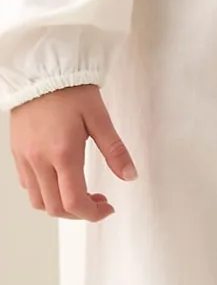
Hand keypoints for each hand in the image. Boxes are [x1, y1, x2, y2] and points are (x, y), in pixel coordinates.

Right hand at [9, 84, 137, 221]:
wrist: (43, 71)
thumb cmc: (72, 90)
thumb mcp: (100, 117)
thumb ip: (115, 150)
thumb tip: (130, 175)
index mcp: (63, 153)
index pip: (73, 201)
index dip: (92, 213)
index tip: (107, 208)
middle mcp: (40, 161)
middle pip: (55, 208)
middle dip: (79, 213)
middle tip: (99, 201)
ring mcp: (26, 159)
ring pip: (38, 200)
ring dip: (60, 205)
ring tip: (80, 192)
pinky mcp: (17, 153)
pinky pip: (27, 185)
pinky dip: (44, 192)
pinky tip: (60, 179)